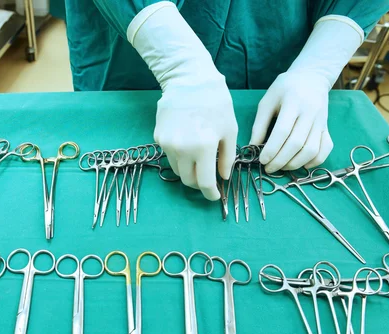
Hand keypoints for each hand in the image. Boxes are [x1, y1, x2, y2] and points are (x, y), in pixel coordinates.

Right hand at [155, 76, 237, 200]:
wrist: (189, 81)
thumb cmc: (216, 104)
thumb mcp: (229, 130)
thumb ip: (227, 157)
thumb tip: (223, 178)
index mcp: (204, 147)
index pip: (205, 182)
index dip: (211, 194)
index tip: (215, 196)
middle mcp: (183, 149)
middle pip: (188, 181)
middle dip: (199, 184)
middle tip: (207, 179)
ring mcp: (167, 144)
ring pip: (177, 170)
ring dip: (188, 171)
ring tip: (198, 160)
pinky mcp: (158, 138)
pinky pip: (169, 156)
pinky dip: (180, 157)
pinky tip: (187, 144)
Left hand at [250, 71, 332, 173]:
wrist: (312, 77)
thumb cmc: (285, 89)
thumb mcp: (267, 101)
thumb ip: (259, 124)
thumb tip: (252, 147)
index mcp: (293, 102)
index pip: (282, 131)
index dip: (272, 149)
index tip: (261, 160)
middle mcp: (310, 112)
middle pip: (297, 143)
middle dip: (281, 160)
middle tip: (269, 168)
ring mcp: (321, 121)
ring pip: (311, 149)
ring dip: (295, 163)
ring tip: (281, 167)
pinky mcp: (327, 127)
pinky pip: (326, 148)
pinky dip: (315, 161)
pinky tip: (302, 165)